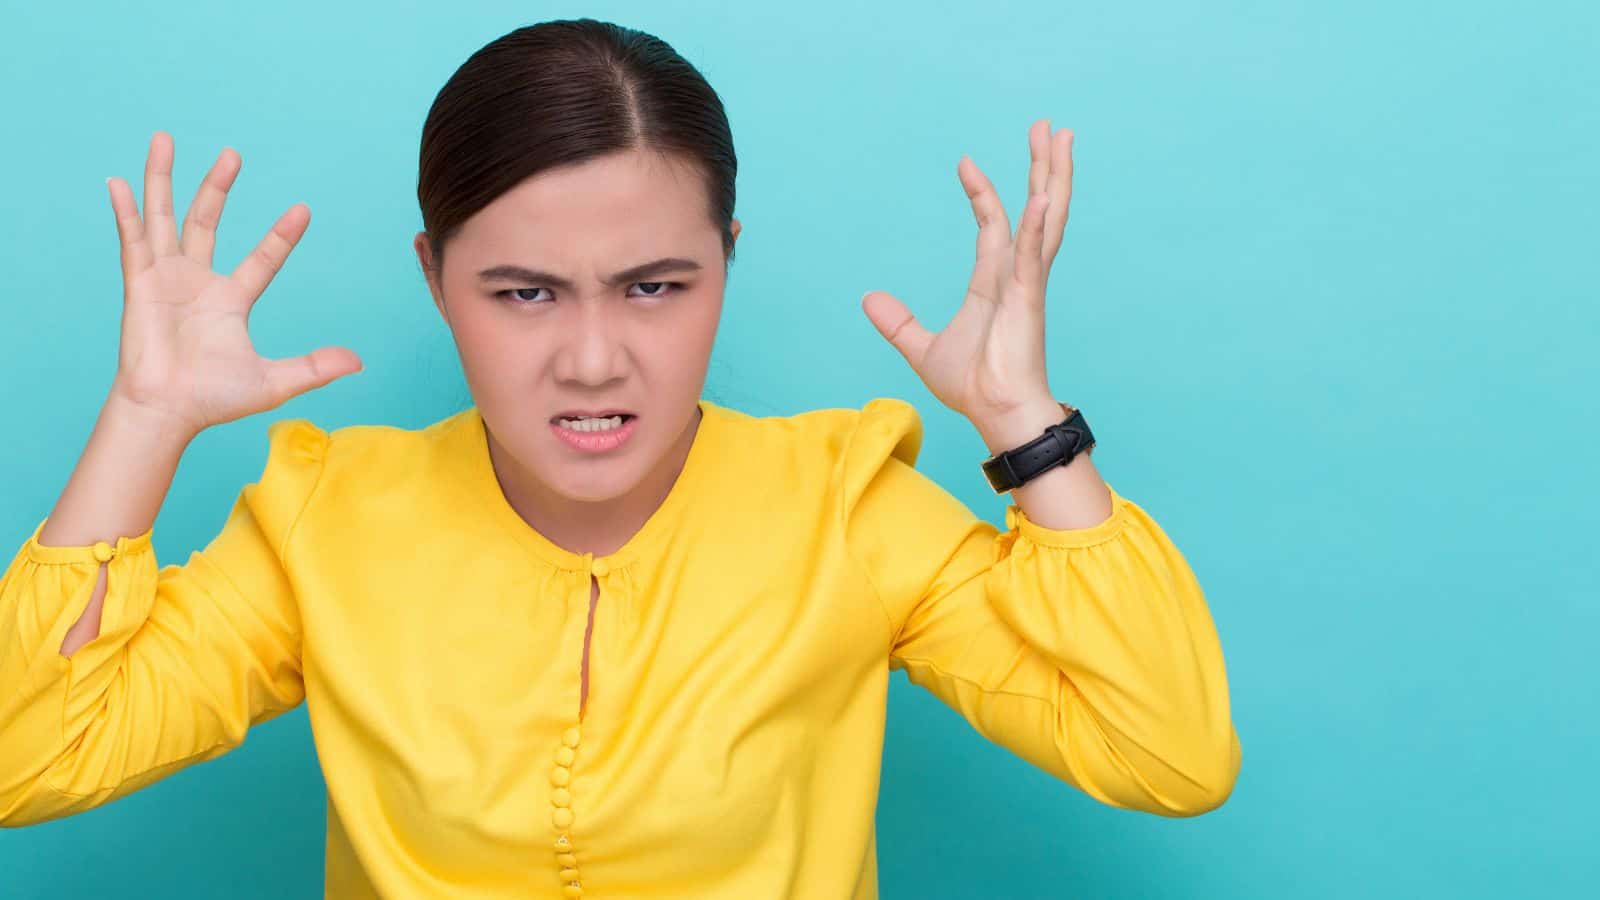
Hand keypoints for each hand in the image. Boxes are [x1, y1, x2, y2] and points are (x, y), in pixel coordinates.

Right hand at [106, 131, 362, 438]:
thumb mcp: (274, 381)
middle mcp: (198, 281)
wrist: (168, 412)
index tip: (303, 209)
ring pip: (165, 218)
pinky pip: (132, 241)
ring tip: (164, 139)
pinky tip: (119, 183)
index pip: (263, 259)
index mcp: (231, 299)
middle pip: (207, 221)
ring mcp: (166, 279)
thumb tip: (359, 362)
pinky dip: (126, 213)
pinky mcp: (139, 285)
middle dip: (218, 187)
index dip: (282, 236)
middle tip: (233, 153)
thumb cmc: (214, 400)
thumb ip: (314, 368)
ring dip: (164, 179)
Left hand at [861, 118, 1073, 426]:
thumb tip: (868, 300)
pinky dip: (1038, 225)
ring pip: (1047, 218)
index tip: (966, 162)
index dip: (982, 191)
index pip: (992, 224)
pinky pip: (1035, 254)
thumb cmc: (973, 386)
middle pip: (1034, 208)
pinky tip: (1042, 195)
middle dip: (1039, 166)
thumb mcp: (922, 348)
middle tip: (1046, 127)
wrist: (996, 414)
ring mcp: (1028, 283)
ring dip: (1053, 177)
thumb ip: (898, 323)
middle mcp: (1017, 274)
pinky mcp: (1030, 299)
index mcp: (995, 282)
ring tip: (1060, 137)